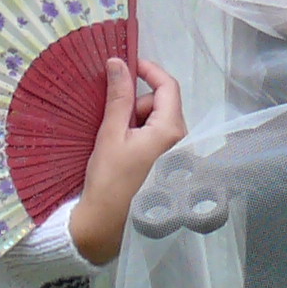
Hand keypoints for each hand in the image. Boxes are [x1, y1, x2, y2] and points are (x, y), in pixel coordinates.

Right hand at [68, 53, 185, 266]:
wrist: (104, 225)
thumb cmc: (108, 180)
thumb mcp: (110, 134)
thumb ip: (118, 97)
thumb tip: (118, 62)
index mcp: (171, 130)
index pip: (168, 86)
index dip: (149, 70)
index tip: (128, 64)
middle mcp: (182, 141)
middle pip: (162, 104)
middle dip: (138, 104)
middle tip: (114, 122)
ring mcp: (178, 155)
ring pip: (159, 121)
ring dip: (137, 121)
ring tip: (116, 143)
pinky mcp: (170, 166)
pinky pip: (159, 137)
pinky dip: (141, 135)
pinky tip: (123, 153)